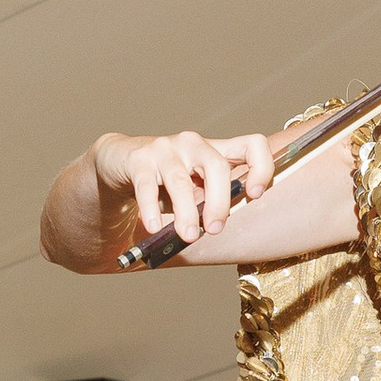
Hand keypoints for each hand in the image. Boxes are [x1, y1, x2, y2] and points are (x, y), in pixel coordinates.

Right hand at [91, 127, 276, 247]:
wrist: (120, 161)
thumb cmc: (165, 180)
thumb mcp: (194, 188)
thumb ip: (210, 201)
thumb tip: (218, 225)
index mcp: (214, 150)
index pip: (252, 145)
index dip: (261, 167)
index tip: (255, 195)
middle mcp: (193, 144)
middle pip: (217, 166)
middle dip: (219, 202)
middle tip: (215, 229)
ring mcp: (165, 149)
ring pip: (180, 180)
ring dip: (186, 212)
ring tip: (187, 235)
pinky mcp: (138, 160)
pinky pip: (146, 186)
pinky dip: (150, 209)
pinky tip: (153, 226)